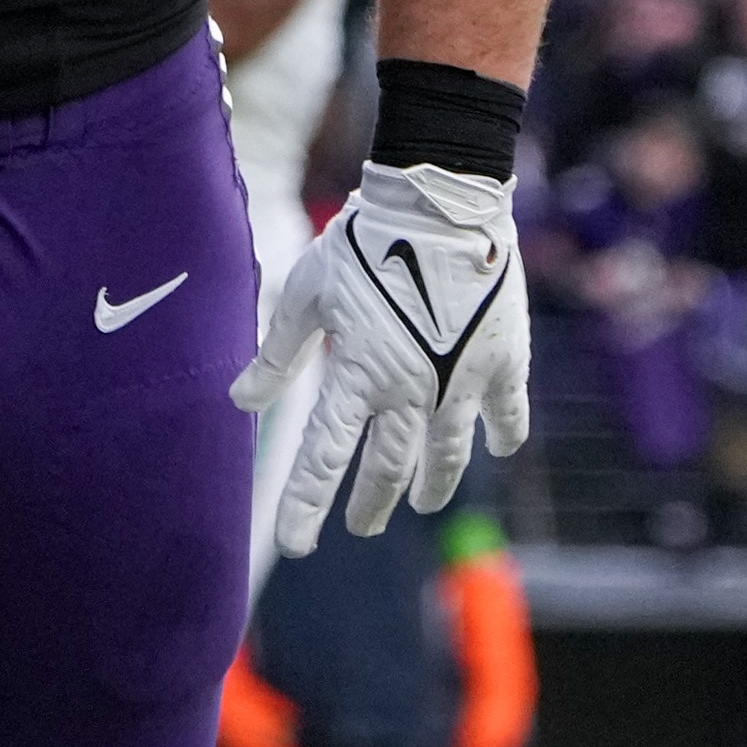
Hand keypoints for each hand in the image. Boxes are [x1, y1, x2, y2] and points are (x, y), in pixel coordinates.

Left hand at [234, 163, 530, 554]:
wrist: (439, 203)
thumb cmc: (363, 241)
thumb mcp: (307, 294)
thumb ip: (277, 353)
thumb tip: (238, 399)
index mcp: (358, 377)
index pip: (324, 459)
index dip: (306, 504)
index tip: (295, 544)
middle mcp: (410, 391)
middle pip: (389, 468)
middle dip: (372, 503)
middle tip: (361, 525)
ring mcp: (462, 381)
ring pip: (447, 453)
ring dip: (433, 484)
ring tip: (424, 502)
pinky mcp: (502, 359)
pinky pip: (507, 412)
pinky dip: (503, 434)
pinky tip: (499, 448)